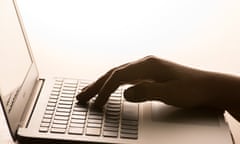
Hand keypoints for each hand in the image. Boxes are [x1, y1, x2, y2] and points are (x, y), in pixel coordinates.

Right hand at [77, 56, 213, 107]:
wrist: (207, 86)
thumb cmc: (191, 89)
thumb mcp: (170, 92)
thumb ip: (146, 92)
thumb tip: (126, 94)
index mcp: (148, 66)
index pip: (118, 77)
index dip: (105, 90)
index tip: (97, 103)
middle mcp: (145, 64)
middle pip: (114, 73)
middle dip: (96, 85)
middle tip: (81, 95)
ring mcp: (146, 69)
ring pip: (118, 75)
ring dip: (102, 84)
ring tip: (89, 92)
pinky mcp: (149, 75)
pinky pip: (126, 79)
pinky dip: (114, 84)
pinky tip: (109, 89)